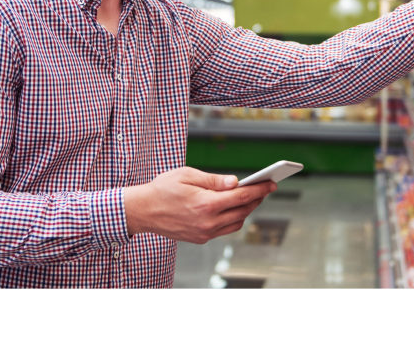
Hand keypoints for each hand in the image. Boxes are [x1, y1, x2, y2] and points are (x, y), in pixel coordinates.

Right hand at [124, 167, 276, 243]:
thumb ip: (214, 180)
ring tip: (251, 197)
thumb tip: (236, 182)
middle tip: (265, 188)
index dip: (259, 190)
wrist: (142, 211)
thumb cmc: (163, 189)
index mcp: (206, 204)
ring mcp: (204, 233)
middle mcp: (207, 222)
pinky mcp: (200, 238)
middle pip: (243, 211)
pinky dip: (233, 219)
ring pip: (236, 223)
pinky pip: (225, 229)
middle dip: (257, 199)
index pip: (241, 197)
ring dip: (246, 210)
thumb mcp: (188, 175)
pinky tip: (234, 208)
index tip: (272, 184)